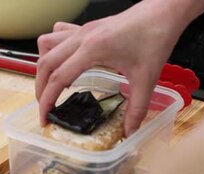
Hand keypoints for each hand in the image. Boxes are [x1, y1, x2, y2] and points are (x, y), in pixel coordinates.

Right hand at [36, 1, 187, 134]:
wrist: (163, 12)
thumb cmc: (155, 37)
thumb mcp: (147, 78)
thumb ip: (137, 108)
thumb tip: (129, 132)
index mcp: (92, 50)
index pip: (58, 78)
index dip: (47, 100)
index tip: (44, 118)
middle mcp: (81, 38)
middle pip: (46, 63)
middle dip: (40, 88)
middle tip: (45, 108)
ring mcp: (82, 31)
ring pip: (46, 47)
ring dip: (44, 67)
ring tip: (51, 85)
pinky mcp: (86, 28)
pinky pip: (57, 35)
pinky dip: (53, 50)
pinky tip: (65, 62)